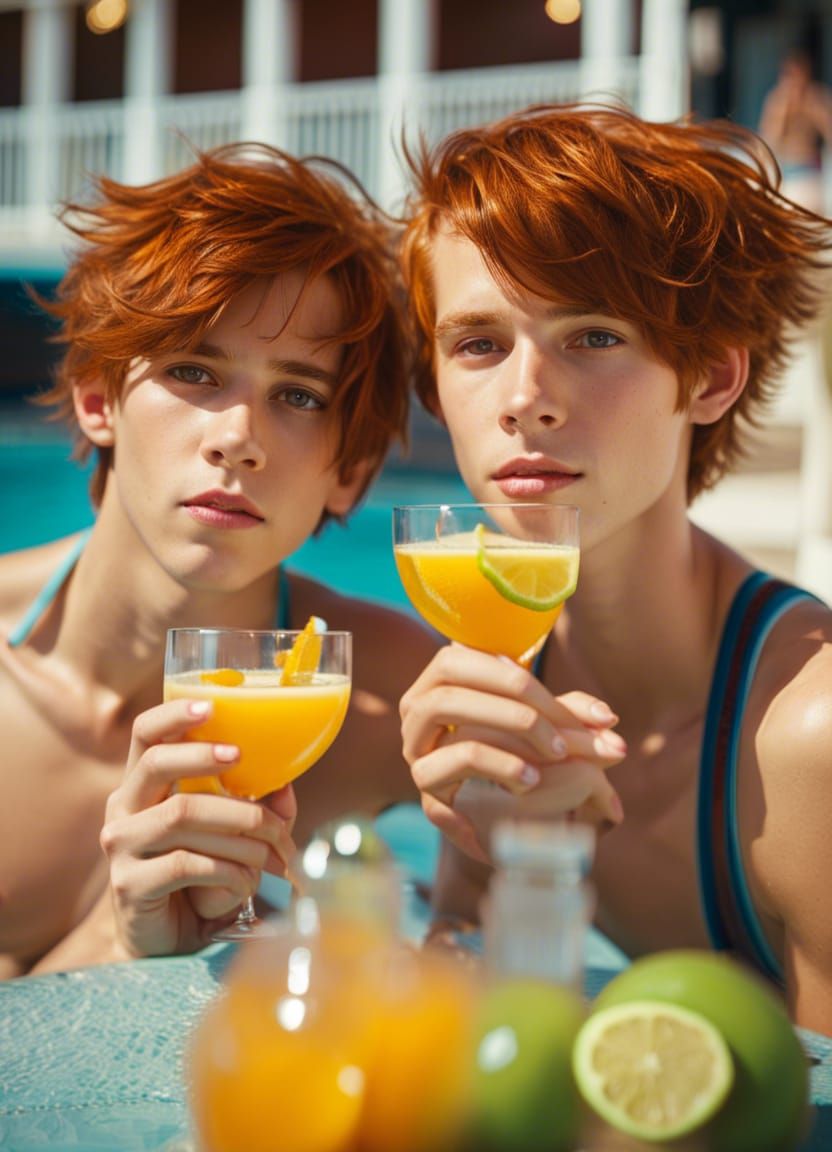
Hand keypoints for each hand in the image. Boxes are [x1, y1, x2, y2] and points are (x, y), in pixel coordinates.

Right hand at [100, 699, 295, 958]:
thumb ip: (259, 810)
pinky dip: (227, 870)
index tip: (211, 706)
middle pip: (155, 764)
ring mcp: (121, 847)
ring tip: (270, 852)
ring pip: (182, 814)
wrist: (169, 945)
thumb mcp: (233, 839)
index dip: (173, 716)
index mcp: (144, 787)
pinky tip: (246, 883)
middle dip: (203, 757)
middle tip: (239, 758)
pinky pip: (185, 863)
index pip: (144, 736)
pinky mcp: (129, 884)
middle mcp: (124, 809)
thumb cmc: (201, 880)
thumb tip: (286, 785)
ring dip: (237, 828)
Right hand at [400, 644, 625, 861]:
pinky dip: (494, 767)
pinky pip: (446, 765)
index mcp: (445, 676)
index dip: (513, 676)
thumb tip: (608, 718)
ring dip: (505, 733)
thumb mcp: (546, 725)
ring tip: (550, 759)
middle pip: (451, 680)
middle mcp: (419, 703)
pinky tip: (530, 783)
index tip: (563, 711)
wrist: (499, 811)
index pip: (464, 655)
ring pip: (447, 716)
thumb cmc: (523, 753)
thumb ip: (572, 716)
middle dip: (515, 708)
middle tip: (562, 743)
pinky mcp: (423, 781)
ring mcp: (415, 742)